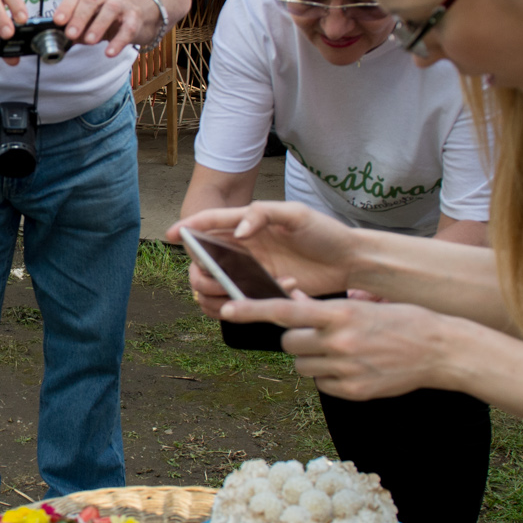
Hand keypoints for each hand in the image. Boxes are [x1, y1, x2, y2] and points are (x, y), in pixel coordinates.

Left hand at [49, 0, 158, 57]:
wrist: (143, 13)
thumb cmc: (110, 19)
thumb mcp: (91, 23)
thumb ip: (77, 31)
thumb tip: (62, 41)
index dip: (66, 7)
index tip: (58, 22)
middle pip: (91, 0)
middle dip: (79, 17)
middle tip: (70, 34)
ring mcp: (122, 5)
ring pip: (110, 9)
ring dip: (98, 25)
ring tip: (89, 41)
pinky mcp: (136, 18)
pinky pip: (128, 28)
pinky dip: (118, 41)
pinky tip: (109, 53)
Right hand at [167, 201, 358, 311]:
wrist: (350, 261)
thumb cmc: (324, 232)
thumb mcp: (296, 214)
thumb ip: (263, 215)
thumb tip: (238, 232)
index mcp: (246, 225)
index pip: (208, 224)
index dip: (187, 229)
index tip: (172, 234)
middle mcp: (241, 251)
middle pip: (200, 264)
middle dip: (202, 273)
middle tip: (221, 278)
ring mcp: (249, 274)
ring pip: (210, 290)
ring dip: (219, 295)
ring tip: (244, 293)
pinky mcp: (260, 294)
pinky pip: (233, 306)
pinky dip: (239, 308)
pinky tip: (270, 297)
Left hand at [217, 292, 463, 398]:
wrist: (440, 350)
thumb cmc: (401, 320)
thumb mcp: (362, 304)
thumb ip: (324, 306)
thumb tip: (293, 298)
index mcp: (339, 314)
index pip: (284, 311)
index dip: (252, 310)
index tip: (226, 309)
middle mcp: (338, 342)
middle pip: (289, 343)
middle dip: (297, 339)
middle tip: (319, 335)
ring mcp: (345, 370)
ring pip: (303, 366)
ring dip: (311, 358)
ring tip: (341, 352)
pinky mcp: (353, 391)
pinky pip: (322, 384)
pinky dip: (329, 377)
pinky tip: (354, 368)